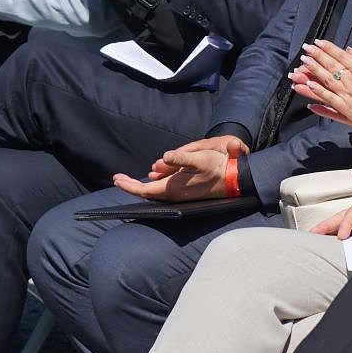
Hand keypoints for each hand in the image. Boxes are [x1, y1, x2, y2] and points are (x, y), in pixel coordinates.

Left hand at [113, 136, 249, 201]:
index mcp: (173, 188)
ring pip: (156, 190)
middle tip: (118, 178)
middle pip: (147, 192)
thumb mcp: (200, 158)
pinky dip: (156, 182)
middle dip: (131, 185)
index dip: (129, 186)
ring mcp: (180, 195)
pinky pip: (164, 189)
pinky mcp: (186, 192)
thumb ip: (182, 157)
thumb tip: (166, 157)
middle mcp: (174, 195)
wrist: (234, 179)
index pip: (144, 190)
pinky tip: (155, 175)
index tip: (116, 179)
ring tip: (133, 176)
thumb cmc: (216, 167)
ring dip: (144, 183)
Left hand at [289, 36, 351, 140]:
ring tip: (302, 64)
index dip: (328, 48)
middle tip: (305, 48)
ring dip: (313, 71)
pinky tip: (308, 86)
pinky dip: (317, 92)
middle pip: (330, 65)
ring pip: (326, 80)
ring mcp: (347, 96)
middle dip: (316, 55)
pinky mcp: (344, 109)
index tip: (318, 42)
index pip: (341, 56)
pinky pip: (327, 99)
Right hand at [312, 183, 351, 239]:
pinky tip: (334, 250)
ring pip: (343, 229)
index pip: (351, 214)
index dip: (345, 224)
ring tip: (317, 242)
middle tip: (313, 233)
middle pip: (341, 219)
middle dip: (326, 226)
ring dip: (330, 234)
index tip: (341, 235)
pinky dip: (341, 243)